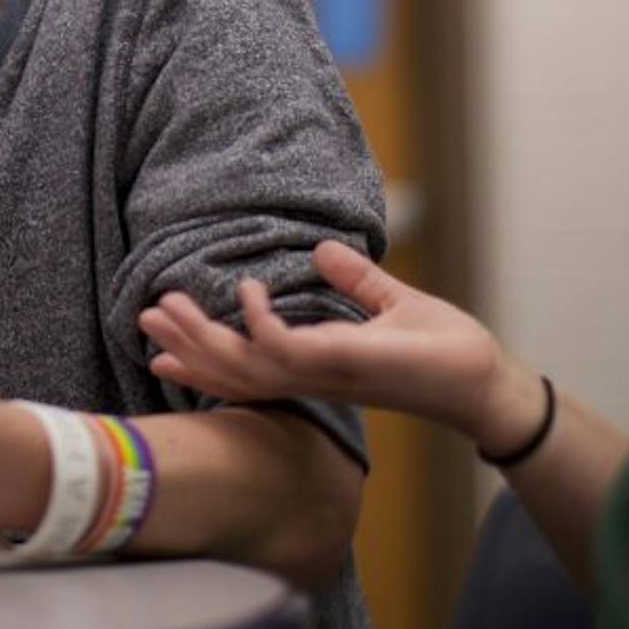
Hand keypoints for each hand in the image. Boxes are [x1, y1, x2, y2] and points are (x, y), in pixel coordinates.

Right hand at [139, 240, 542, 451]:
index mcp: (314, 365)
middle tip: (144, 314)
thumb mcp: (393, 304)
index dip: (199, 359)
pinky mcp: (345, 363)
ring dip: (203, 336)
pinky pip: (286, 348)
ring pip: (243, 365)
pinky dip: (260, 321)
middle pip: (229, 372)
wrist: (485, 380)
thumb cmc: (445, 350)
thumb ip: (356, 281)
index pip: (244, 368)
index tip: (157, 346)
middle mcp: (310, 376)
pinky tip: (246, 289)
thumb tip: (322, 249)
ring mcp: (324, 373)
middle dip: (185, 346)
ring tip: (166, 302)